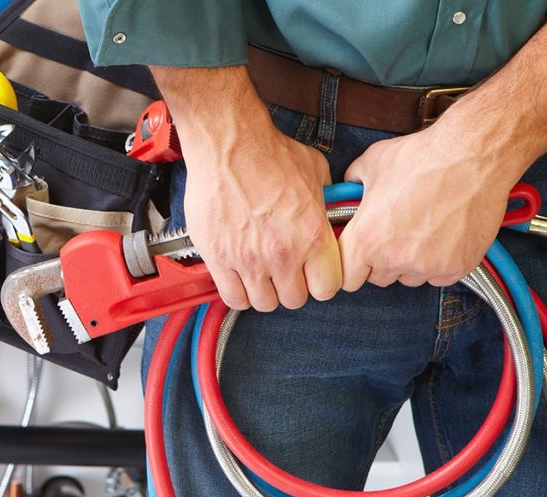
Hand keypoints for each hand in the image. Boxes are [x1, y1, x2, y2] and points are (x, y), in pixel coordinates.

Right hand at [150, 65, 341, 311]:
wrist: (228, 144)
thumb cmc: (268, 152)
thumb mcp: (315, 173)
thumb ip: (324, 201)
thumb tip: (327, 210)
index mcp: (312, 236)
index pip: (327, 288)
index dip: (321, 283)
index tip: (313, 275)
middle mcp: (282, 254)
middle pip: (294, 300)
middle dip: (291, 287)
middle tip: (284, 272)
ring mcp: (249, 260)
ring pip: (263, 303)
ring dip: (264, 292)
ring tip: (260, 274)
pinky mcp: (219, 258)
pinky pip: (232, 297)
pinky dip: (237, 293)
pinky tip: (238, 277)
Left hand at [337, 121, 518, 289]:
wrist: (472, 155)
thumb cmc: (423, 157)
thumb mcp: (372, 163)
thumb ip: (353, 184)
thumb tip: (348, 190)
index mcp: (366, 239)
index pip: (347, 278)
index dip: (352, 267)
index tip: (360, 257)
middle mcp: (394, 258)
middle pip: (378, 278)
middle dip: (382, 260)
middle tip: (396, 233)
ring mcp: (427, 266)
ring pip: (410, 277)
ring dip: (411, 262)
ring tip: (424, 228)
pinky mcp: (457, 267)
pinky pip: (439, 276)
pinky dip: (440, 262)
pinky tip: (445, 235)